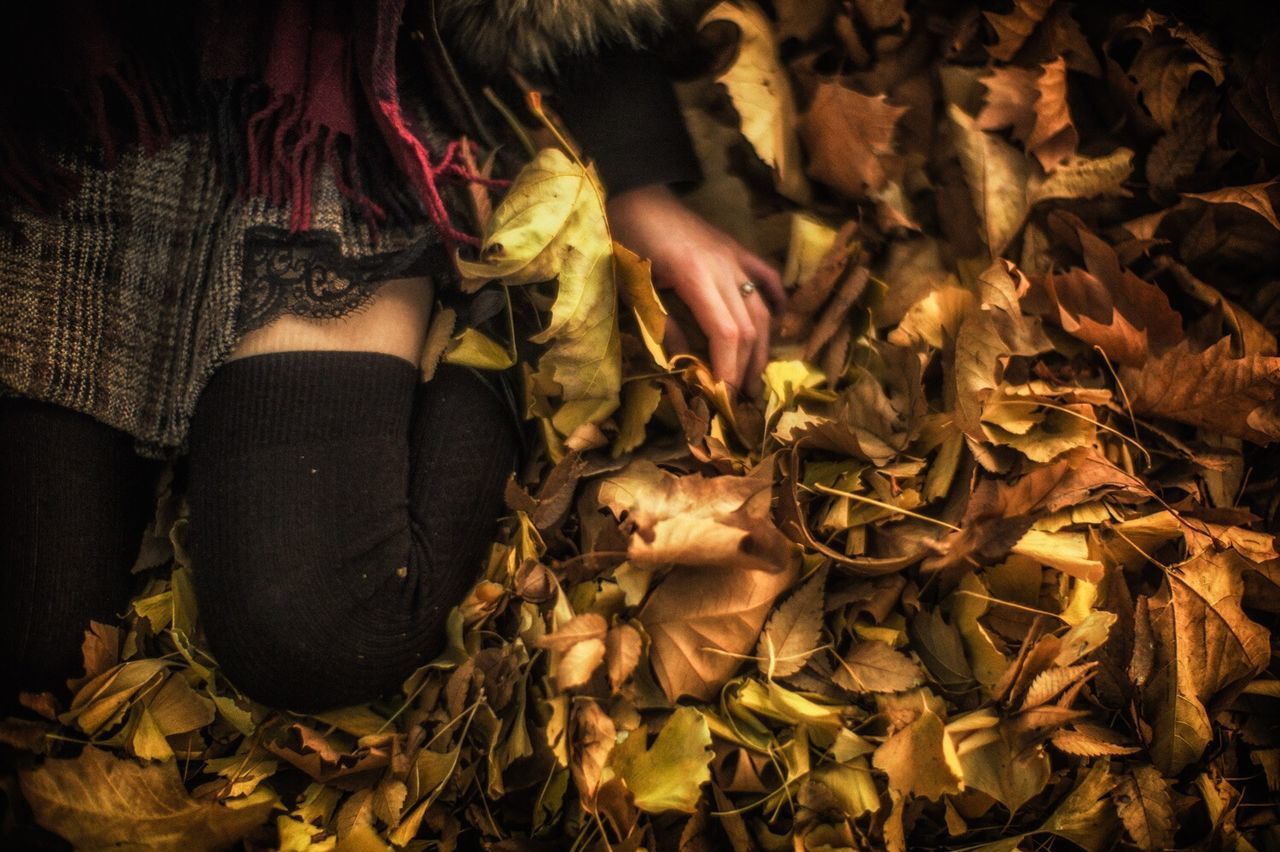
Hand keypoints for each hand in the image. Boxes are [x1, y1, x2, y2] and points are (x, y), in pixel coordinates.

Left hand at [606, 184, 784, 395]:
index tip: (725, 399)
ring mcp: (734, 256)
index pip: (726, 333)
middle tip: (740, 401)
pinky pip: (766, 278)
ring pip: (762, 308)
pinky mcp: (736, 249)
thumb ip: (662, 325)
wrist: (634, 192)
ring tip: (755, 378)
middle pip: (749, 326)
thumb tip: (683, 366)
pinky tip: (780, 323)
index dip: (730, 369)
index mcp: (695, 275)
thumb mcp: (635, 287)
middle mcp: (724, 266)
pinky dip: (775, 301)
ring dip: (762, 347)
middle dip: (747, 367)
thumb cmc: (625, 238)